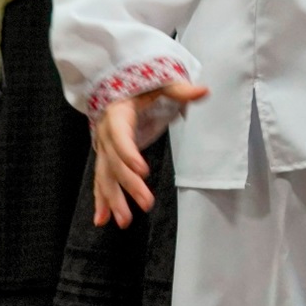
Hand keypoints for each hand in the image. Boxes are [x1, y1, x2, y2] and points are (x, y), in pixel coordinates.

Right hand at [91, 79, 207, 227]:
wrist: (116, 90)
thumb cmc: (141, 87)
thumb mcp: (160, 83)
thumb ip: (180, 89)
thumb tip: (204, 90)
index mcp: (117, 115)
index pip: (121, 137)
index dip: (129, 154)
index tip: (144, 171)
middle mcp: (105, 134)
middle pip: (115, 164)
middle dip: (130, 185)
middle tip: (147, 204)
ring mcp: (103, 148)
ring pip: (106, 177)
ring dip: (113, 200)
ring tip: (124, 222)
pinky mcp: (105, 158)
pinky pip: (101, 180)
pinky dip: (101, 200)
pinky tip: (102, 220)